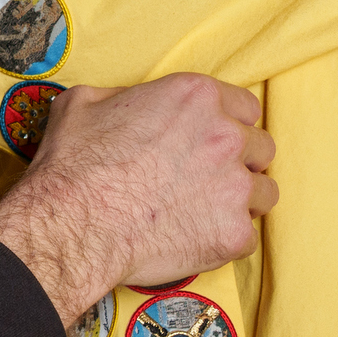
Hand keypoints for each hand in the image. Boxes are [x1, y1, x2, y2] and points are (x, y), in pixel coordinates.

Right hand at [0, 75, 275, 325]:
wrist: (72, 224)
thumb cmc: (74, 164)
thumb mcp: (85, 103)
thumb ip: (123, 97)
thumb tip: (123, 103)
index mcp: (196, 97)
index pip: (245, 107)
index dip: (228, 125)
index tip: (212, 142)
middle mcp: (226, 135)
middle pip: (261, 148)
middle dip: (240, 162)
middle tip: (207, 179)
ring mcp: (235, 186)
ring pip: (265, 192)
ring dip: (242, 201)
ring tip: (207, 212)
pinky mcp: (234, 233)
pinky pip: (247, 236)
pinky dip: (224, 239)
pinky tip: (194, 239)